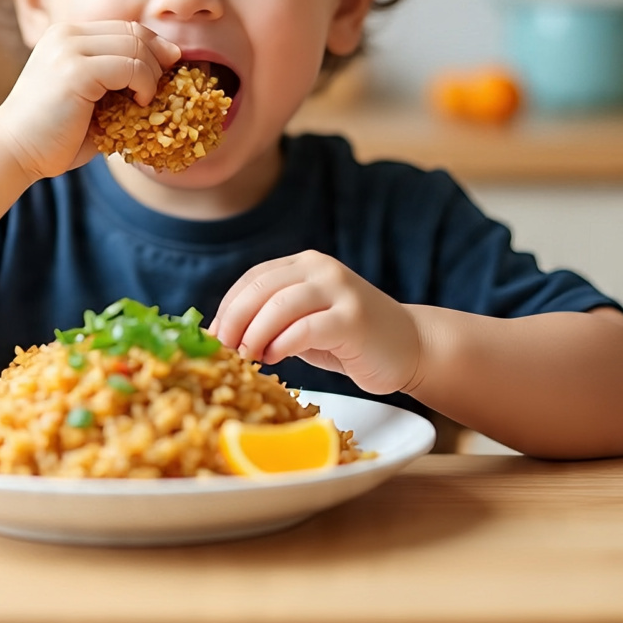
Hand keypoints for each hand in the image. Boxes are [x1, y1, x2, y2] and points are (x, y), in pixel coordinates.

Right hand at [0, 21, 180, 181]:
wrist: (13, 152)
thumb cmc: (53, 135)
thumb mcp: (90, 99)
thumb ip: (117, 82)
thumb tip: (165, 75)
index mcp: (67, 36)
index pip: (125, 28)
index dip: (154, 47)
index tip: (168, 72)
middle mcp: (66, 34)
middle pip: (134, 32)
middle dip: (159, 59)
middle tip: (165, 88)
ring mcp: (68, 49)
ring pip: (136, 47)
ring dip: (152, 75)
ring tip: (147, 101)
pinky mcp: (75, 70)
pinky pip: (130, 67)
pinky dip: (144, 85)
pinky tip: (139, 104)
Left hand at [210, 251, 423, 395]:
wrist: (410, 346)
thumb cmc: (350, 339)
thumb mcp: (305, 321)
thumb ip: (272, 319)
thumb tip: (223, 335)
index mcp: (305, 264)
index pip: (253, 278)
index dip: (227, 307)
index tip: (212, 337)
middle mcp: (321, 269)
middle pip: (260, 289)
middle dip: (233, 321)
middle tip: (222, 350)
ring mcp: (339, 291)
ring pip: (279, 306)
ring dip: (254, 334)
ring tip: (246, 357)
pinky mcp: (353, 319)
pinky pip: (305, 329)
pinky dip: (281, 345)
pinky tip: (273, 358)